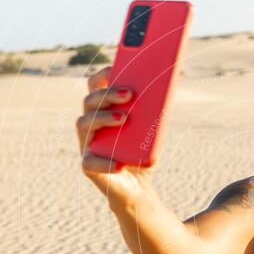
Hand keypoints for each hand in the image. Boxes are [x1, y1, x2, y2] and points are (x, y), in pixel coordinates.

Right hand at [76, 66, 153, 205]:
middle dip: (108, 94)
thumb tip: (169, 86)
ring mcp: (86, 144)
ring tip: (125, 119)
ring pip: (84, 123)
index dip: (103, 74)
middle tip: (129, 93)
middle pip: (90, 100)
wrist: (138, 187)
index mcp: (103, 110)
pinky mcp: (88, 166)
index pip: (95, 85)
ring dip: (103, 118)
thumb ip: (156, 110)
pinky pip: (90, 161)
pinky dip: (105, 161)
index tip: (116, 67)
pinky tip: (120, 162)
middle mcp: (90, 124)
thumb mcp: (153, 130)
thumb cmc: (142, 153)